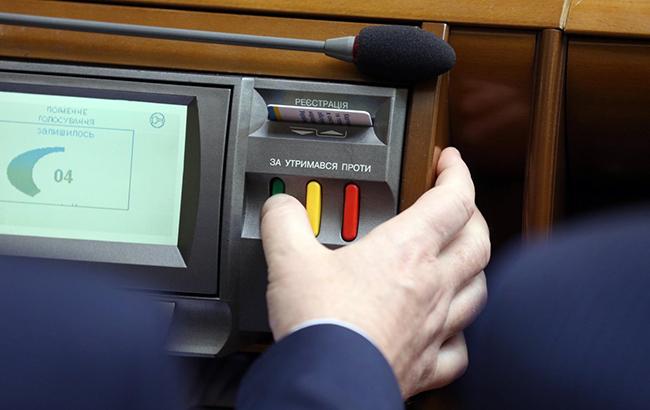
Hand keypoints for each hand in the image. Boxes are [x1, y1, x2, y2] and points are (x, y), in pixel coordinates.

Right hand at [260, 147, 489, 396]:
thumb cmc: (321, 324)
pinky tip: (448, 331)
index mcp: (406, 252)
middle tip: (459, 205)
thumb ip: (284, 222)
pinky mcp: (426, 364)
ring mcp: (434, 327)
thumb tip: (279, 206)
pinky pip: (458, 349)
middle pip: (478, 241)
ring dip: (474, 269)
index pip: (452, 199)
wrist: (327, 381)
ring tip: (461, 261)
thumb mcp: (290, 260)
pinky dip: (459, 335)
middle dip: (473, 215)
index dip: (457, 172)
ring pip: (477, 290)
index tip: (449, 160)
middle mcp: (431, 286)